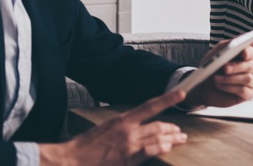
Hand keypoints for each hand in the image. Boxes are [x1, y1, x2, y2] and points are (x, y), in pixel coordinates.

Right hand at [40, 90, 187, 164]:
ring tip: (179, 139)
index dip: (167, 99)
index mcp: (122, 120)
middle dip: (172, 128)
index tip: (181, 93)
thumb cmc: (85, 146)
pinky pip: (150, 152)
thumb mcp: (105, 128)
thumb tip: (134, 127)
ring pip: (158, 139)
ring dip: (172, 139)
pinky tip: (168, 148)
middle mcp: (128, 131)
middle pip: (158, 126)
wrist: (71, 160)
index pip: (150, 106)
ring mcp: (129, 146)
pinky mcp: (128, 160)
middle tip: (179, 131)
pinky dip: (161, 149)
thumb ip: (123, 127)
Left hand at [185, 40, 252, 107]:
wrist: (203, 86)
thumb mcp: (219, 51)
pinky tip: (220, 86)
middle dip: (237, 67)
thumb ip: (234, 42)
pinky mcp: (248, 95)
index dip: (249, 53)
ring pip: (248, 79)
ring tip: (217, 78)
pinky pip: (244, 91)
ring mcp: (252, 82)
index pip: (252, 53)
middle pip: (251, 67)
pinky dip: (230, 88)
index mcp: (247, 57)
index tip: (243, 53)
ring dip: (231, 78)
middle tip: (224, 68)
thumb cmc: (213, 66)